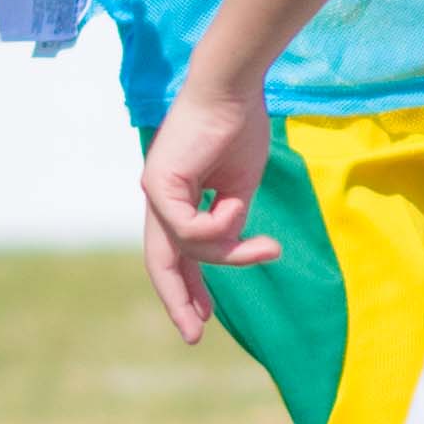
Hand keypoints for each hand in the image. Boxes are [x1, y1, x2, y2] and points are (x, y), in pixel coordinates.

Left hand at [138, 75, 275, 342]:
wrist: (233, 88)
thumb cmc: (239, 127)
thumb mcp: (239, 188)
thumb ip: (229, 221)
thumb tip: (228, 247)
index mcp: (177, 198)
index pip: (176, 254)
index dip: (188, 287)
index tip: (204, 317)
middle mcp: (160, 197)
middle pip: (161, 262)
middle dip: (178, 300)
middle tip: (195, 334)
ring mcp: (155, 191)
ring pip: (184, 248)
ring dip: (229, 254)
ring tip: (268, 248)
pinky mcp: (157, 184)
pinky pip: (189, 230)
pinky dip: (219, 228)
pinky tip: (236, 207)